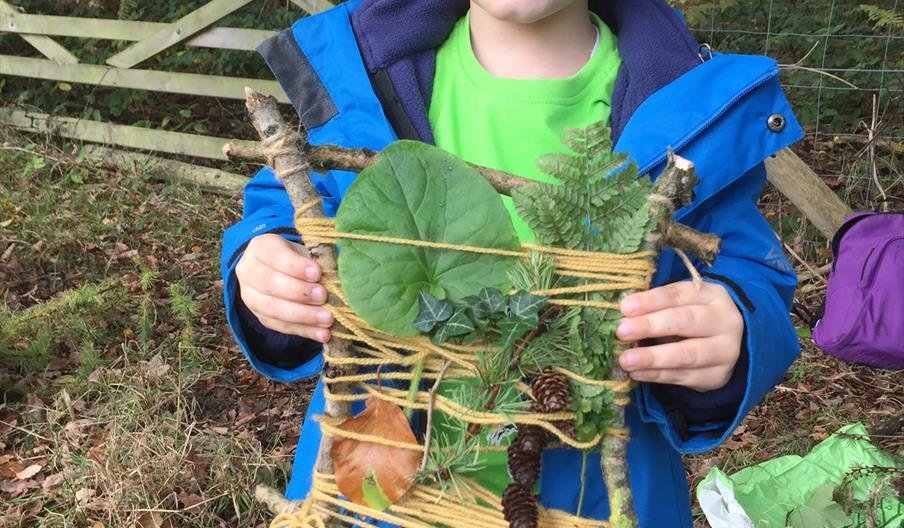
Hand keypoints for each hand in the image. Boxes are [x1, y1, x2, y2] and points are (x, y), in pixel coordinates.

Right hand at [235, 234, 333, 342]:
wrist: (280, 271)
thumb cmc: (298, 258)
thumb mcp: (305, 251)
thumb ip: (317, 260)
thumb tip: (337, 277)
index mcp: (260, 247)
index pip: (274, 256)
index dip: (295, 266)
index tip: (317, 273)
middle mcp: (248, 271)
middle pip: (270, 284)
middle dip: (300, 292)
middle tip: (323, 296)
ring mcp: (251, 296)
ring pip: (273, 309)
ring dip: (303, 316)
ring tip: (327, 319)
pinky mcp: (260, 317)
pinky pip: (281, 327)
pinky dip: (304, 331)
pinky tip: (322, 334)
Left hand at [615, 282, 742, 391]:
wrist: (722, 344)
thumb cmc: (690, 317)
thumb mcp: (678, 305)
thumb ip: (654, 308)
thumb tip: (623, 318)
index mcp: (711, 295)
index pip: (678, 295)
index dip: (650, 301)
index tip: (625, 308)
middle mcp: (724, 321)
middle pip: (686, 321)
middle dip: (650, 326)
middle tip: (622, 332)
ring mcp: (724, 350)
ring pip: (687, 354)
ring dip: (653, 358)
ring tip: (626, 360)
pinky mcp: (717, 376)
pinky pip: (684, 376)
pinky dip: (658, 375)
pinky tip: (637, 373)